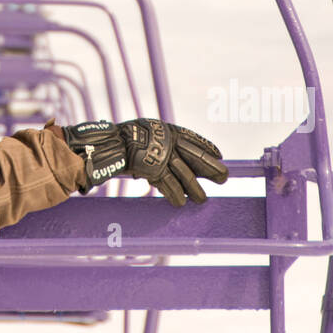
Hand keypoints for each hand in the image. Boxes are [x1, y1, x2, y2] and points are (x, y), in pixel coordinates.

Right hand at [61, 118, 228, 204]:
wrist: (109, 143)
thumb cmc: (125, 140)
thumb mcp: (147, 135)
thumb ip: (162, 144)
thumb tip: (177, 156)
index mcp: (167, 130)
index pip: (192, 138)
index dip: (207, 146)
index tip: (220, 154)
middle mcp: (167, 141)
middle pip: (194, 156)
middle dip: (210, 167)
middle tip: (224, 177)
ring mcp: (160, 155)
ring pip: (183, 173)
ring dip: (194, 188)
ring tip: (203, 199)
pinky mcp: (153, 168)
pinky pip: (168, 184)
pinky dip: (175, 194)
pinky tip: (181, 202)